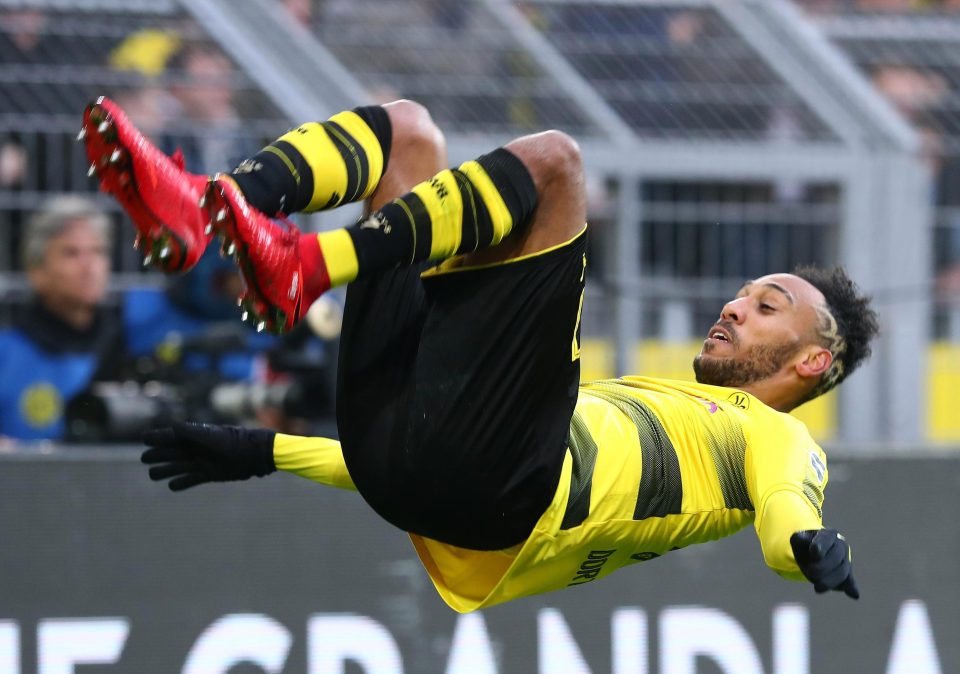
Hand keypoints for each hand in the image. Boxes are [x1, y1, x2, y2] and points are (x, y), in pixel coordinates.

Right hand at [141, 422, 275, 490]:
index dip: (158, 437)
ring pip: (177, 467)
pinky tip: (172, 486)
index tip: (144, 439)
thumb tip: (173, 427)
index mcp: (195, 436)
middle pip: (170, 452)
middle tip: (145, 459)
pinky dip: (181, 483)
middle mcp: (196, 449)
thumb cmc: (236, 442)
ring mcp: (201, 462)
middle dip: (157, 455)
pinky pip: (190, 480)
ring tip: (153, 475)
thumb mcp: (214, 437)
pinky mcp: (209, 474)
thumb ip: (194, 432)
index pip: (171, 436)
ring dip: (165, 470)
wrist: (257, 455)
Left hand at [790, 528, 858, 598]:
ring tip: (817, 588)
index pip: (826, 539)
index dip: (820, 547)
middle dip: (823, 567)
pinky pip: (850, 581)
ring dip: (830, 581)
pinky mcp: (847, 575)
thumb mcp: (798, 539)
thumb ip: (800, 540)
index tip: (814, 554)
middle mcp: (841, 545)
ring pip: (842, 572)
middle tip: (810, 573)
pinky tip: (854, 594)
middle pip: (836, 557)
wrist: (812, 553)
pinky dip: (851, 587)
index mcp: (829, 534)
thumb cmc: (804, 545)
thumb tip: (806, 543)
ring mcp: (846, 560)